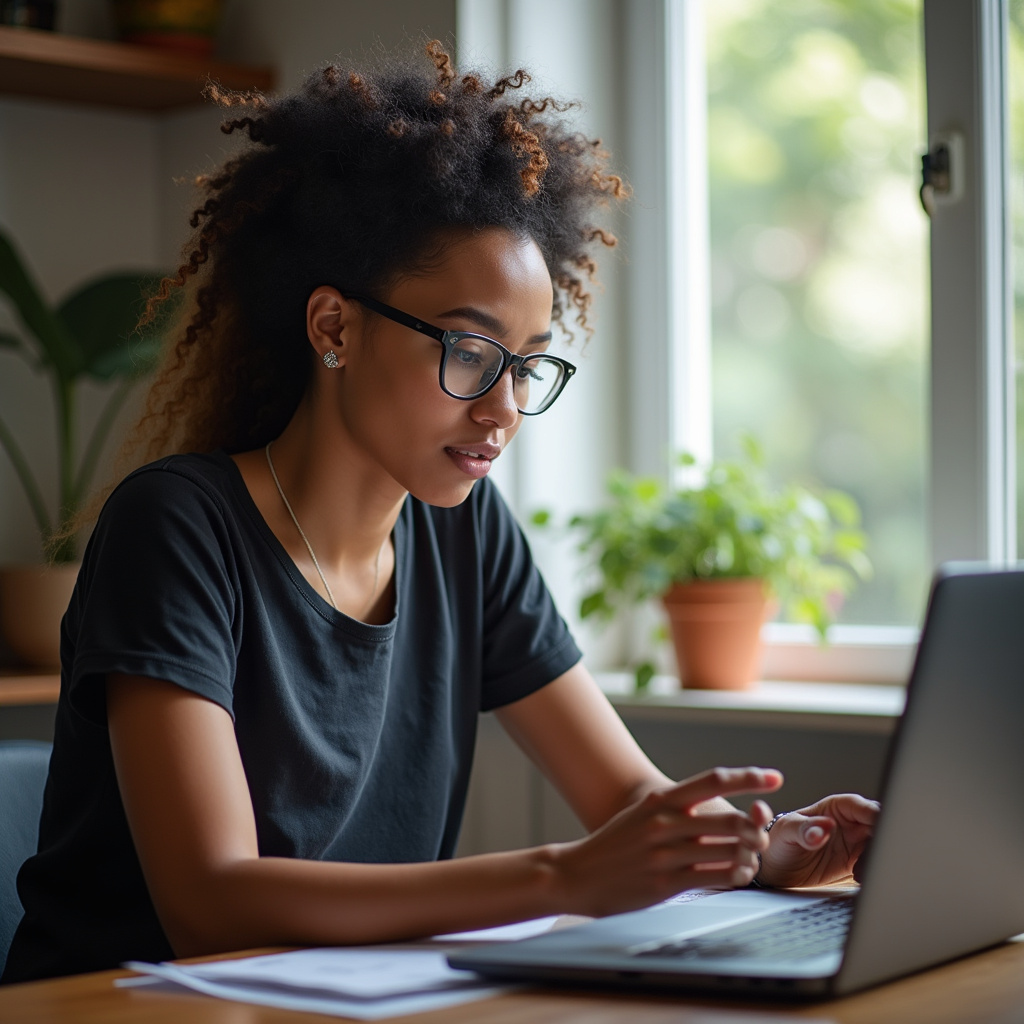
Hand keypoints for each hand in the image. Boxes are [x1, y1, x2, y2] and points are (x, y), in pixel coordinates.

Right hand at [552, 767, 782, 916]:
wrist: (577, 872)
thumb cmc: (616, 844)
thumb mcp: (642, 814)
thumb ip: (677, 809)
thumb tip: (719, 804)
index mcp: (660, 800)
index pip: (713, 779)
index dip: (748, 778)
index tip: (774, 779)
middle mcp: (664, 822)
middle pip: (729, 818)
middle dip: (756, 829)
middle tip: (763, 835)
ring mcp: (664, 853)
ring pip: (727, 850)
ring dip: (750, 855)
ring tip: (752, 858)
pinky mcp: (665, 883)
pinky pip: (714, 878)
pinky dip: (735, 876)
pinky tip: (739, 876)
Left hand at [756, 793, 878, 888]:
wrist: (777, 869)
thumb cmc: (780, 841)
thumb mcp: (787, 831)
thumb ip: (804, 828)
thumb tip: (824, 828)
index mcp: (837, 808)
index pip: (863, 807)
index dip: (874, 816)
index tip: (879, 828)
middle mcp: (852, 823)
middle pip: (882, 826)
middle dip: (884, 838)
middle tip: (876, 854)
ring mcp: (858, 844)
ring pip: (883, 846)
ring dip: (879, 858)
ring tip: (859, 871)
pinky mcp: (860, 864)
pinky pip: (877, 866)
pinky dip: (874, 872)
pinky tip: (859, 878)